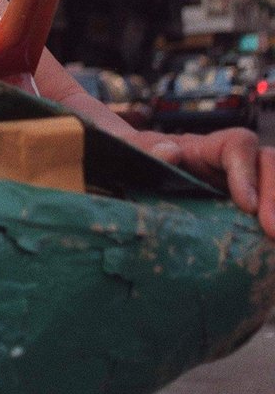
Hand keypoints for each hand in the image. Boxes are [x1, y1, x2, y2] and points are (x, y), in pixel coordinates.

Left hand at [139, 127, 274, 236]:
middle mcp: (233, 164)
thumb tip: (169, 153)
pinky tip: (269, 249)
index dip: (247, 171)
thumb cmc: (138, 160)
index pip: (239, 144)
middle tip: (272, 232)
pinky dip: (270, 225)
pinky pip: (268, 210)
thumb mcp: (132, 151)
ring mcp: (245, 186)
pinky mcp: (247, 210)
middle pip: (269, 164)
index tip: (246, 204)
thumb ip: (144, 148)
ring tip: (273, 242)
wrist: (140, 176)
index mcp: (207, 148)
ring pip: (274, 186)